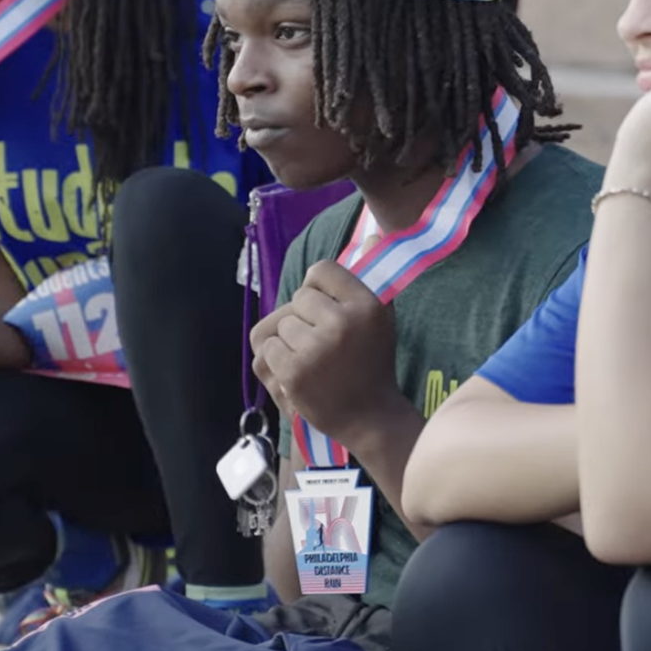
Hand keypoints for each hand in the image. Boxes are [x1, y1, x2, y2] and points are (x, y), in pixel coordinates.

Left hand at [250, 261, 407, 445]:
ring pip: (282, 324)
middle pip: (298, 298)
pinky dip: (279, 360)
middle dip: (305, 319)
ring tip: (314, 359)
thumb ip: (369, 278)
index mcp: (367, 304)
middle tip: (324, 343)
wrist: (368, 417)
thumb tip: (372, 234)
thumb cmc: (372, 362)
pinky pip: (269, 348)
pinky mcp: (294, 372)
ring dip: (291, 340)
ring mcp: (316, 348)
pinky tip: (301, 372)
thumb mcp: (381, 317)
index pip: (321, 270)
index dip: (318, 290)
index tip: (328, 310)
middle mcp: (343, 323)